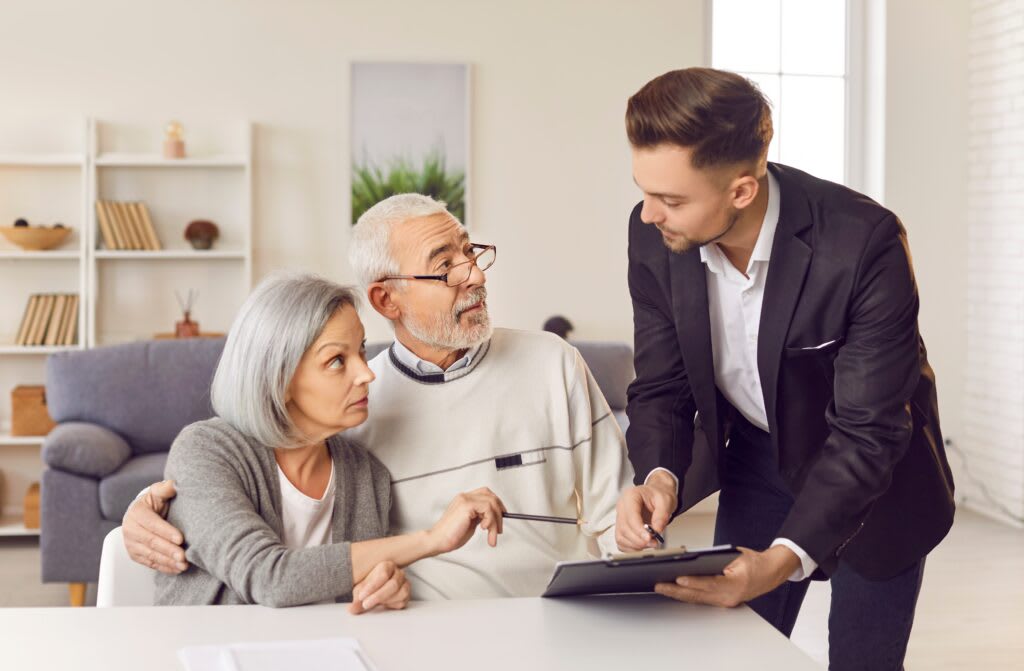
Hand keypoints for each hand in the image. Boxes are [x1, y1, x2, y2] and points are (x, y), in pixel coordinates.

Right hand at [122, 480, 187, 573]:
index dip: (166, 532)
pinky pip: (149, 563)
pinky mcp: (135, 555)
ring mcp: (131, 544)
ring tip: (183, 565)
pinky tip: (176, 569)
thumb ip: (166, 487)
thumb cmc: (154, 501)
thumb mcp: (158, 491)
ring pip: (150, 555)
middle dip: (168, 550)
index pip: (152, 524)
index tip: (181, 539)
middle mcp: (130, 529)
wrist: (143, 513)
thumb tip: (174, 484)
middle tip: (183, 556)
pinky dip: (164, 567)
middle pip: (151, 542)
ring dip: (167, 562)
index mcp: (136, 513)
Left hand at [348, 560, 409, 613]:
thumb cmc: (369, 585)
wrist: (376, 587)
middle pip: (393, 585)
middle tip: (365, 604)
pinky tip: (382, 605)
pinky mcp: (406, 595)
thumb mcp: (360, 589)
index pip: (383, 575)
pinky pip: (402, 602)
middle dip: (378, 596)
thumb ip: (357, 598)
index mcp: (387, 566)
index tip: (361, 596)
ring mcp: (404, 583)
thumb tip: (352, 609)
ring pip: (401, 593)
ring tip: (372, 604)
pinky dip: (391, 605)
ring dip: (385, 601)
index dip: (372, 587)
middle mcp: (398, 573)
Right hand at [427, 487, 506, 554]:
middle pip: (491, 496)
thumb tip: (493, 517)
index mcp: (464, 500)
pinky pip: (488, 509)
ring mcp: (465, 499)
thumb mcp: (470, 524)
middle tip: (499, 528)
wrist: (438, 541)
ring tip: (492, 536)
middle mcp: (465, 497)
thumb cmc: (451, 536)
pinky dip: (490, 521)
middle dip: (499, 513)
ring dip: (495, 522)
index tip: (502, 516)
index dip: (497, 504)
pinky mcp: (467, 505)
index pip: (486, 494)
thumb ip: (479, 517)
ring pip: (491, 503)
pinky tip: (484, 529)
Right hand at [615, 471, 676, 550]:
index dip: (638, 530)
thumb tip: (656, 530)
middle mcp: (622, 506)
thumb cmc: (659, 495)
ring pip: (621, 537)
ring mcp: (620, 517)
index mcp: (630, 496)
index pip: (630, 516)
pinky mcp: (621, 527)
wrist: (657, 494)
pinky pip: (621, 542)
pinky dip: (631, 547)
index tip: (649, 538)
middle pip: (624, 528)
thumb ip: (662, 515)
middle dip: (639, 540)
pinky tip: (642, 545)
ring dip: (635, 545)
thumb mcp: (666, 501)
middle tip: (654, 542)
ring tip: (650, 543)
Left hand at [653, 545, 800, 606]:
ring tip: (660, 587)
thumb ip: (716, 558)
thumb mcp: (736, 555)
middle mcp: (729, 597)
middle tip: (659, 585)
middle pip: (699, 595)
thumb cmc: (753, 562)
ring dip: (678, 594)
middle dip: (676, 590)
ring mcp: (725, 602)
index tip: (678, 578)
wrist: (769, 573)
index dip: (693, 582)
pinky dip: (686, 594)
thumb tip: (693, 559)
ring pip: (697, 599)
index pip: (710, 583)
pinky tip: (673, 590)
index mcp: (735, 584)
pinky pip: (701, 599)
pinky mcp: (721, 602)